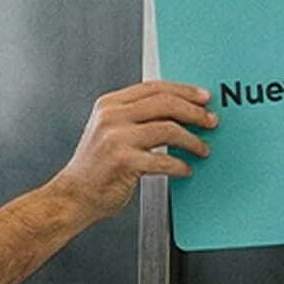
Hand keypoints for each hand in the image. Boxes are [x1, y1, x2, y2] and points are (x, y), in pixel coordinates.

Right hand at [58, 80, 216, 220]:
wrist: (73, 196)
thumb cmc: (94, 167)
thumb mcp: (108, 131)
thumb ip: (134, 117)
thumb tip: (177, 111)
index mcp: (108, 105)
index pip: (154, 87)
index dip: (184, 90)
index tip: (203, 97)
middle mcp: (111, 117)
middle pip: (165, 103)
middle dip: (195, 112)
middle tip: (210, 121)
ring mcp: (116, 139)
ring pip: (169, 129)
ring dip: (193, 140)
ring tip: (202, 148)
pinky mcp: (124, 162)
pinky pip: (164, 160)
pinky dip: (180, 165)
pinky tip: (185, 169)